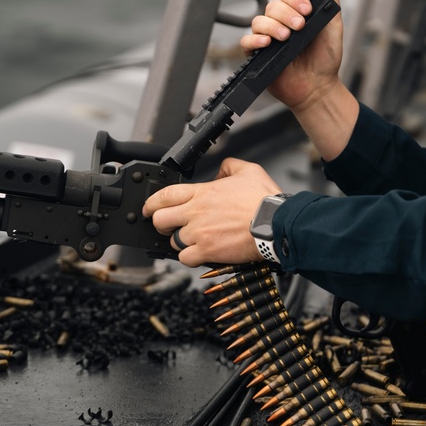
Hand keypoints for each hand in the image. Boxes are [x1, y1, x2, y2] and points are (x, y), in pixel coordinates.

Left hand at [142, 158, 281, 267]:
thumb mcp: (248, 170)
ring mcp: (200, 233)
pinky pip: (185, 258)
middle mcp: (197, 212)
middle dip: (161, 224)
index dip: (152, 203)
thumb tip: (221, 170)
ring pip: (173, 241)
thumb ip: (230, 166)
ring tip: (193, 240)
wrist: (275, 223)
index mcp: (203, 192)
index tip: (150, 208)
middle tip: (168, 226)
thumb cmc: (264, 200)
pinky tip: (199, 253)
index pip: (165, 195)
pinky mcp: (207, 251)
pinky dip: (190, 257)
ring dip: (181, 242)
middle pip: (160, 220)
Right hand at [240, 0, 343, 113]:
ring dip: (272, 26)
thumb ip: (330, 5)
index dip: (295, 0)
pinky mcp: (257, 55)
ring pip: (258, 22)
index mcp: (295, 16)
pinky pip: (246, 41)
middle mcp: (279, 25)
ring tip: (286, 37)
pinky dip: (255, 40)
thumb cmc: (325, 61)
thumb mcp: (333, 30)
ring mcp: (267, 40)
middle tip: (300, 26)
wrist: (318, 87)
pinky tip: (267, 43)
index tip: (307, 10)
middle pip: (272, 7)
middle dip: (286, 14)